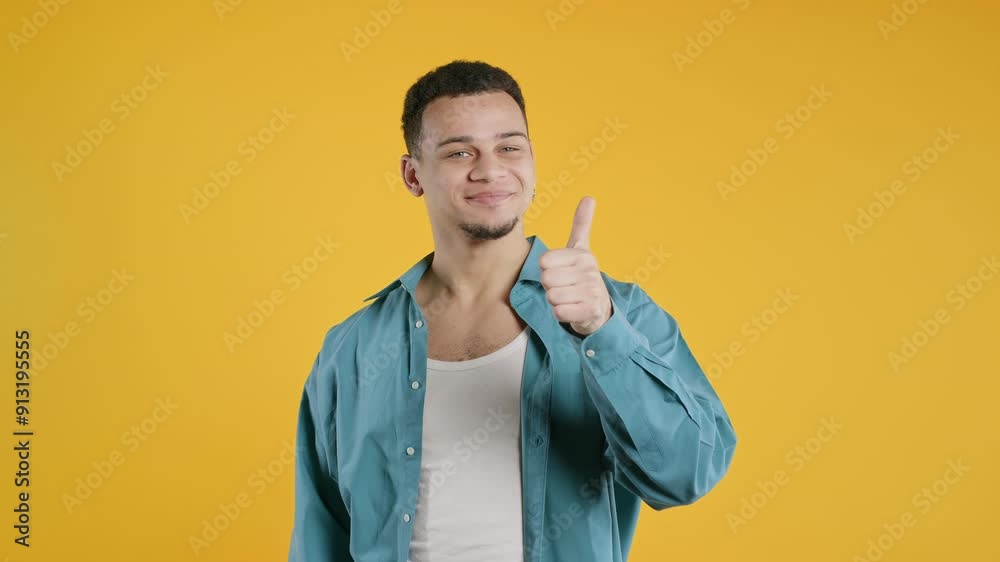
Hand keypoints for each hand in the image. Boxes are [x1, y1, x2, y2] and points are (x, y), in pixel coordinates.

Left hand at [539, 196, 612, 335]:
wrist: (599, 307)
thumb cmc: (582, 275)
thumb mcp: (582, 248)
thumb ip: (582, 224)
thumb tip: (589, 197)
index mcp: (583, 255)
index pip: (544, 262)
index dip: (547, 269)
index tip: (560, 271)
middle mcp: (590, 272)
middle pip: (546, 280)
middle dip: (550, 286)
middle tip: (565, 286)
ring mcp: (592, 292)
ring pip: (552, 297)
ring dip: (555, 301)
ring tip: (568, 298)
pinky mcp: (590, 312)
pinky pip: (559, 313)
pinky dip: (561, 314)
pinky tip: (572, 309)